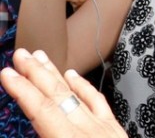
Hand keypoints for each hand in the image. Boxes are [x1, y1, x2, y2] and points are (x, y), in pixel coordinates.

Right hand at [0, 49, 126, 137]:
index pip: (43, 109)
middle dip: (37, 73)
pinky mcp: (114, 129)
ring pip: (76, 93)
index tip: (7, 73)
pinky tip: (72, 75)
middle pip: (58, 95)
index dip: (23, 89)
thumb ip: (43, 136)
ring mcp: (103, 127)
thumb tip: (34, 120)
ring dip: (55, 74)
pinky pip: (98, 101)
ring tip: (40, 57)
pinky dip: (83, 86)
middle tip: (21, 54)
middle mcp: (87, 130)